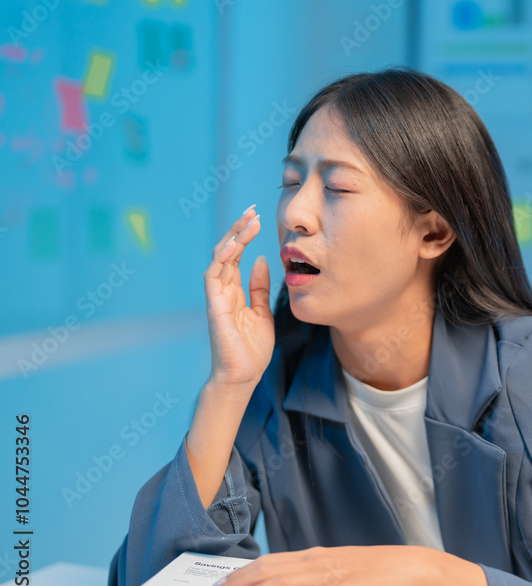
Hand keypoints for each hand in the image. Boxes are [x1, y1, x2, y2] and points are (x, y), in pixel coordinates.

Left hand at [198, 545, 491, 585]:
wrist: (412, 565)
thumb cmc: (380, 569)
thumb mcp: (343, 567)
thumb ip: (317, 573)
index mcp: (316, 555)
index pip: (268, 561)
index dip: (240, 573)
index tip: (219, 584)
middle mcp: (316, 561)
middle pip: (265, 570)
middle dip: (234, 585)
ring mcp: (328, 575)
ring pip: (278, 583)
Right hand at [204, 204, 274, 388]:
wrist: (242, 376)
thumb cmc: (252, 349)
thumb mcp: (263, 312)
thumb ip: (260, 287)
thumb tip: (263, 261)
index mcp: (233, 292)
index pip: (236, 256)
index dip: (245, 235)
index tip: (258, 217)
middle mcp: (222, 291)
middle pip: (226, 251)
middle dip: (238, 229)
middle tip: (253, 210)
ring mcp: (216, 297)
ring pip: (219, 258)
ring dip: (233, 237)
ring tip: (249, 221)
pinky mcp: (215, 306)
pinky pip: (214, 275)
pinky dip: (224, 257)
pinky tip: (237, 244)